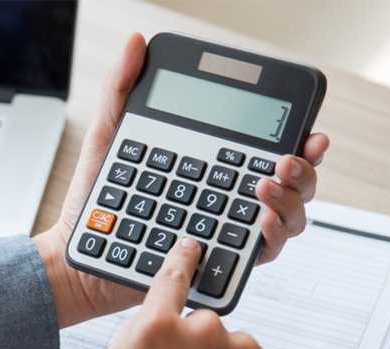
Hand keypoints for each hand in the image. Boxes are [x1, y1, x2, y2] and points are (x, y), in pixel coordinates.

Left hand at [33, 33, 329, 326]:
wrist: (80, 252)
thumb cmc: (95, 200)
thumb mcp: (109, 137)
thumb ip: (122, 90)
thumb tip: (135, 43)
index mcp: (213, 168)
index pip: (266, 151)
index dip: (299, 141)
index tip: (309, 132)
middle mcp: (228, 200)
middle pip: (293, 185)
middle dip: (304, 171)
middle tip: (286, 160)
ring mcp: (226, 232)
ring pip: (288, 219)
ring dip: (290, 201)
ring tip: (264, 186)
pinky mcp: (217, 263)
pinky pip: (261, 253)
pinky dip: (269, 237)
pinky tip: (257, 220)